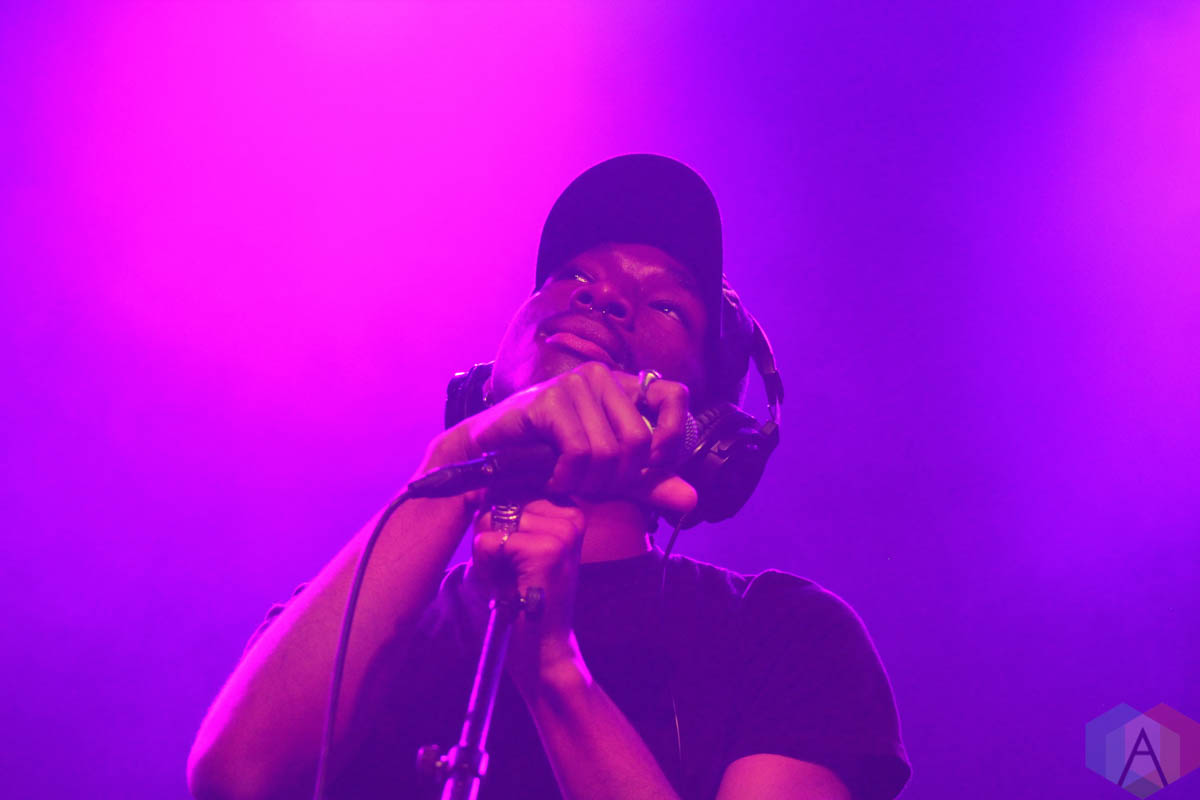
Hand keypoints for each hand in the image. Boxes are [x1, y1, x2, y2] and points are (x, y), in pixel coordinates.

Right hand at [443, 361, 697, 513]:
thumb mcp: (610, 474)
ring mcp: (575, 384)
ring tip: (568, 483)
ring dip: (588, 483)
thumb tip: (692, 501)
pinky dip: (568, 479)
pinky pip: (579, 452)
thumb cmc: (551, 459)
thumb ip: (649, 484)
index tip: (650, 469)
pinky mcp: (549, 400)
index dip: (672, 438)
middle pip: (639, 441)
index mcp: (624, 387)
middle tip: (592, 487)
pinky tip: (553, 480)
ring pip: (609, 452)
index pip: (675, 396)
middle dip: (618, 479)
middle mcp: (603, 377)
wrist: (491, 455)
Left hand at [467, 499, 586, 690]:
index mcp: (569, 512)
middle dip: (493, 536)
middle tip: (513, 572)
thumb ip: (506, 515)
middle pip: (501, 502)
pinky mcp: (548, 551)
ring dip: (490, 552)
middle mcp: (572, 516)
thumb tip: (484, 485)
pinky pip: (491, 540)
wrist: (543, 650)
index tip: (517, 556)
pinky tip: (510, 585)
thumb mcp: (516, 548)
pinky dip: (488, 564)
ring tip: (513, 578)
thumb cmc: (522, 598)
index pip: (512, 490)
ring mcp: (563, 532)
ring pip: (493, 519)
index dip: (500, 523)